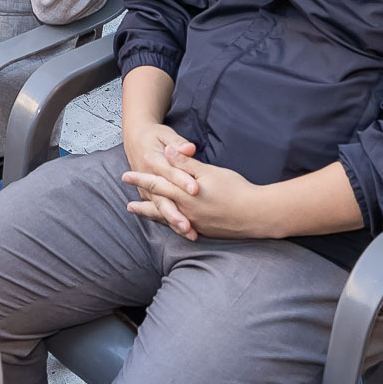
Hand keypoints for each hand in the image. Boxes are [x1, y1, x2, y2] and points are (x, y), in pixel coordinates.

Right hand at [120, 117, 202, 236]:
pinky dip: (170, 222)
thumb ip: (178, 143)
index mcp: (152, 160)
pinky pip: (158, 211)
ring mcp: (147, 190)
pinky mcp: (148, 196)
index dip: (182, 181)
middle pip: (162, 198)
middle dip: (175, 213)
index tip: (196, 190)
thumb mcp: (165, 134)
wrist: (135, 138)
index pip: (169, 173)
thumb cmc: (154, 136)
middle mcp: (148, 178)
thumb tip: (189, 148)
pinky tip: (183, 232)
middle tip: (188, 225)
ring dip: (174, 222)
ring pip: (160, 209)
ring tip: (189, 233)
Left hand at [121, 140, 265, 241]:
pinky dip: (171, 224)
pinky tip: (171, 225)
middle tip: (127, 206)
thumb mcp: (209, 172)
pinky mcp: (205, 231)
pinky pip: (181, 228)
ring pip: (168, 220)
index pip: (157, 184)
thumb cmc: (235, 189)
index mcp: (185, 195)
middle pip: (158, 207)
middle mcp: (186, 212)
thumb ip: (186, 163)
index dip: (140, 179)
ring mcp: (195, 224)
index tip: (125, 176)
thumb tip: (168, 152)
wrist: (257, 214)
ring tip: (143, 215)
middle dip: (142, 205)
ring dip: (154, 216)